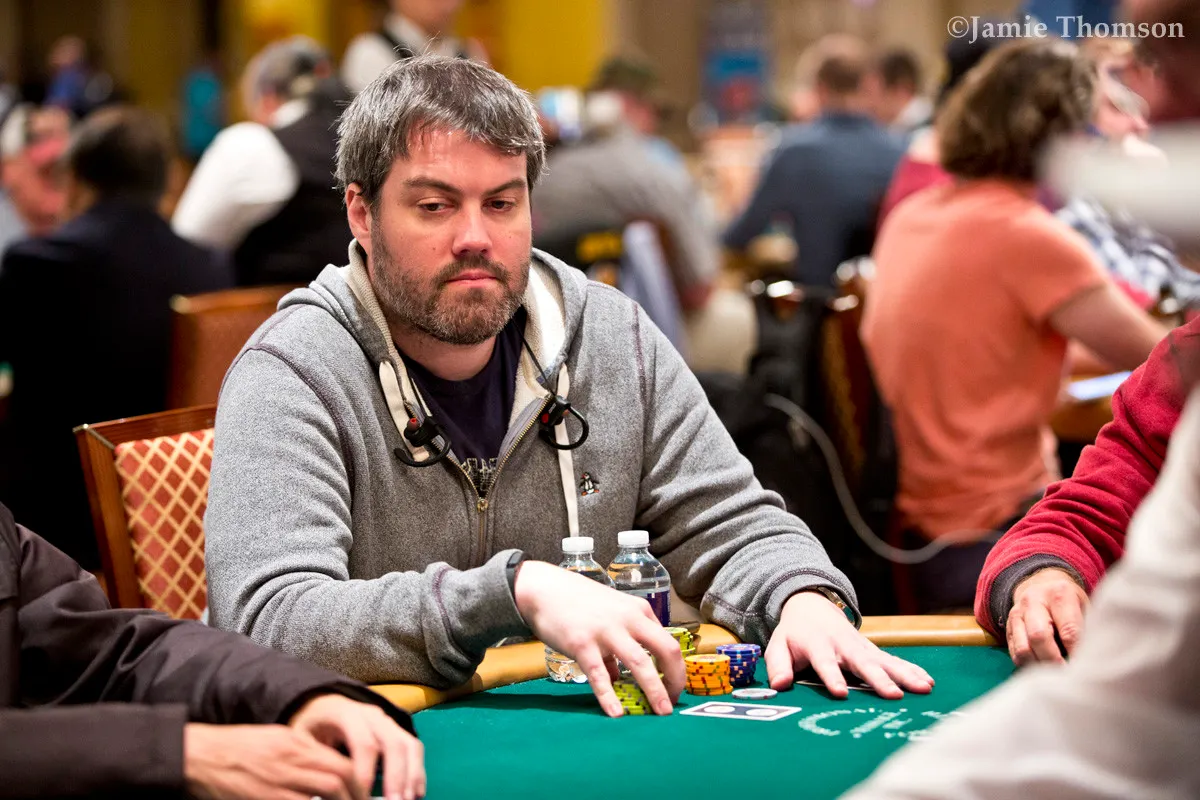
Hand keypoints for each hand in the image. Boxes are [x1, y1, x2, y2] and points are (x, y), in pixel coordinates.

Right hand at [183, 723, 359, 799]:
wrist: (199, 755)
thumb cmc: (234, 747)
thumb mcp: (275, 738)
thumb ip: (302, 751)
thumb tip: (327, 764)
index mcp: (295, 743)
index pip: (340, 760)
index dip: (357, 779)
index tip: (362, 791)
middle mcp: (291, 759)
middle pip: (338, 778)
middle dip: (354, 795)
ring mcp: (278, 781)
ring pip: (324, 793)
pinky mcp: (264, 797)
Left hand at [289, 693, 424, 799]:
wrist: (322, 705)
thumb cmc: (311, 727)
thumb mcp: (302, 739)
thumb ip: (315, 760)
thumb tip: (322, 791)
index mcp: (346, 714)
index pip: (363, 743)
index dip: (366, 772)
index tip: (361, 798)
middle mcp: (372, 715)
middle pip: (392, 743)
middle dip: (396, 776)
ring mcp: (388, 721)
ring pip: (408, 744)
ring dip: (411, 775)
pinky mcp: (397, 730)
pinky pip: (414, 748)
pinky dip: (417, 771)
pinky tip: (416, 792)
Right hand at [514, 560, 684, 716]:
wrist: (544, 589)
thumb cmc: (579, 603)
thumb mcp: (610, 616)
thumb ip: (620, 644)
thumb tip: (619, 678)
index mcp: (639, 611)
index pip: (668, 642)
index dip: (676, 669)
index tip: (674, 689)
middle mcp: (629, 619)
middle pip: (665, 650)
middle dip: (675, 679)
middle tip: (674, 703)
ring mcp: (606, 631)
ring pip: (640, 663)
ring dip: (655, 690)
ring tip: (661, 712)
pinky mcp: (582, 644)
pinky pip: (600, 674)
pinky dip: (609, 696)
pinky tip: (617, 713)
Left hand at [764, 591, 934, 699]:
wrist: (811, 606)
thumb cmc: (794, 634)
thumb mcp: (778, 646)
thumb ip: (778, 665)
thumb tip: (779, 686)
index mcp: (818, 645)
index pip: (825, 663)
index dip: (832, 677)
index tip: (841, 693)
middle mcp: (843, 645)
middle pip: (862, 663)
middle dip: (878, 679)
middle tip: (894, 695)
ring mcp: (861, 647)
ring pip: (885, 661)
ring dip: (904, 675)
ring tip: (923, 689)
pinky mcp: (873, 650)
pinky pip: (894, 660)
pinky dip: (911, 669)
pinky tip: (928, 681)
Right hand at [1006, 567, 1087, 665]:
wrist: (1042, 585)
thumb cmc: (1070, 602)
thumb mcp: (1084, 606)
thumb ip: (1087, 629)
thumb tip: (1091, 659)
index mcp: (1059, 594)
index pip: (1068, 630)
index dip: (1076, 654)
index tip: (1084, 669)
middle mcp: (1033, 601)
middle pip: (1039, 637)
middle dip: (1054, 661)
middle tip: (1067, 675)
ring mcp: (1017, 613)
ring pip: (1023, 648)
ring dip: (1039, 665)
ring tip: (1054, 673)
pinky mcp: (1008, 626)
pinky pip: (1015, 653)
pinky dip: (1029, 665)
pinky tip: (1042, 667)